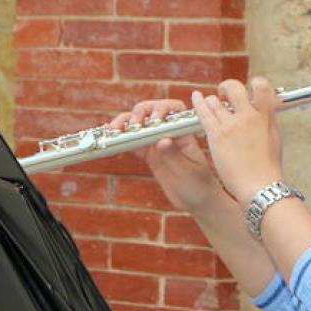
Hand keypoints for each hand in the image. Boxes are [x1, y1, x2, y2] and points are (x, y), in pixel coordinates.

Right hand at [112, 97, 220, 212]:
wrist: (198, 201)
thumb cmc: (200, 185)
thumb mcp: (188, 172)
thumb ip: (174, 156)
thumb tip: (162, 140)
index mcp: (184, 133)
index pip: (175, 109)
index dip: (162, 108)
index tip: (154, 120)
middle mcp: (170, 133)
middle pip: (152, 111)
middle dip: (141, 113)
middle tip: (134, 126)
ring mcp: (158, 143)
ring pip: (140, 125)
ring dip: (126, 123)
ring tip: (114, 129)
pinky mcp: (149, 155)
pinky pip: (133, 143)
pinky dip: (122, 138)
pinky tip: (111, 137)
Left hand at [191, 77, 283, 203]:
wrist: (259, 185)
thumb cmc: (268, 167)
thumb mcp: (275, 138)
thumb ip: (268, 120)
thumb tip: (266, 108)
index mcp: (265, 116)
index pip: (262, 86)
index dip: (255, 84)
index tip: (248, 92)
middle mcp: (248, 116)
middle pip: (234, 88)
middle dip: (228, 87)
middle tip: (225, 94)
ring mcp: (231, 125)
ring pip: (215, 101)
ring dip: (213, 101)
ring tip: (212, 104)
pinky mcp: (216, 135)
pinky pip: (204, 113)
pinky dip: (199, 103)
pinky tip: (196, 98)